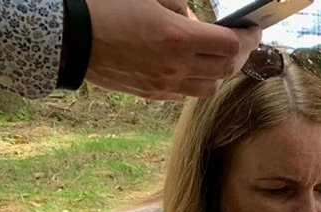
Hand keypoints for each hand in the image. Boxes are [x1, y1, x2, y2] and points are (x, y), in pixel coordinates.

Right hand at [84, 0, 261, 99]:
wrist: (67, 36)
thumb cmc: (104, 7)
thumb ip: (179, 9)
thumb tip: (195, 22)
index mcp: (178, 38)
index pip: (230, 45)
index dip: (248, 37)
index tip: (254, 30)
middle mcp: (175, 67)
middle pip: (226, 69)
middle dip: (240, 55)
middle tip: (242, 42)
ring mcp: (163, 84)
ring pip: (210, 88)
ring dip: (220, 72)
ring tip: (218, 56)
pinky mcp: (150, 94)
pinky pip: (185, 94)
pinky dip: (197, 81)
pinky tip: (192, 67)